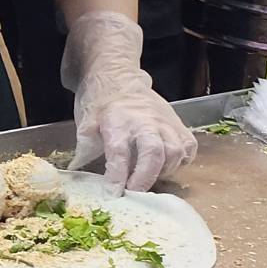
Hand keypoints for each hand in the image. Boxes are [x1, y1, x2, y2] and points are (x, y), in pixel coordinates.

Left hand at [61, 12, 195, 191]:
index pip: (119, 151)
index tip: (113, 191)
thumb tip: (77, 171)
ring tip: (147, 178)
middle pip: (155, 152)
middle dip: (145, 177)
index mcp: (118, 120)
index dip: (117, 174)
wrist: (117, 76)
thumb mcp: (85, 121)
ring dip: (162, 172)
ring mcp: (165, 122)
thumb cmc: (100, 101)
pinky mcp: (178, 124)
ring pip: (175, 152)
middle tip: (134, 192)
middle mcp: (145, 121)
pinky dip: (180, 162)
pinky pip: (188, 148)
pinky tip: (165, 166)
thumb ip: (85, 147)